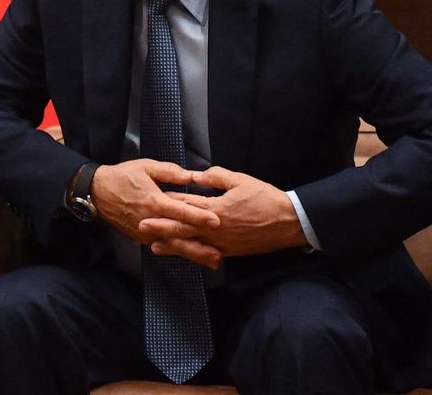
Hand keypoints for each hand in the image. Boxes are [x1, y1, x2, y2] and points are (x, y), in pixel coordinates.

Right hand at [91, 159, 221, 264]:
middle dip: (201, 245)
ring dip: (194, 254)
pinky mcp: (142, 238)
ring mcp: (145, 233)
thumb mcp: (145, 167)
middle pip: (179, 236)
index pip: (180, 211)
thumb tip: (191, 176)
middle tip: (220, 253)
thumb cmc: (122, 177)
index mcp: (153, 201)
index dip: (199, 216)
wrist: (97, 192)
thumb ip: (169, 172)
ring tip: (213, 261)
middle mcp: (151, 221)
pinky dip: (181, 252)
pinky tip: (196, 256)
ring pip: (173, 246)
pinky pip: (164, 246)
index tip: (217, 221)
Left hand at [139, 166, 307, 261]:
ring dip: (173, 246)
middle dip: (161, 227)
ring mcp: (223, 243)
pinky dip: (194, 255)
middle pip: (184, 227)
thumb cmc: (265, 198)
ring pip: (193, 245)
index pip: (187, 204)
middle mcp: (216, 228)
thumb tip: (196, 175)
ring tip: (155, 247)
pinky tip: (185, 256)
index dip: (168, 202)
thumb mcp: (240, 180)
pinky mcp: (231, 252)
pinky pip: (208, 254)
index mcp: (216, 207)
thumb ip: (216, 177)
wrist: (289, 222)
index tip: (151, 200)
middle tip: (142, 227)